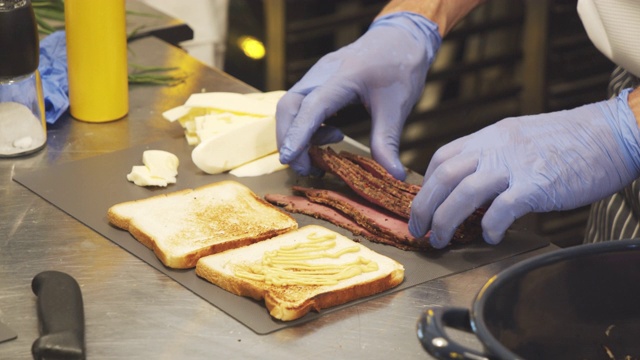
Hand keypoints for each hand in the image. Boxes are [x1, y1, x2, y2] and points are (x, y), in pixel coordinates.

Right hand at [276, 12, 440, 179]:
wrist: (400, 37)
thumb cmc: (399, 67)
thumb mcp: (397, 107)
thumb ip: (388, 142)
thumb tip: (394, 175)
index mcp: (343, 77)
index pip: (312, 106)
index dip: (298, 134)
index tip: (288, 158)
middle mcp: (321, 74)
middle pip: (288, 106)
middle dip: (289, 139)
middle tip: (307, 168)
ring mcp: (316, 76)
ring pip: (290, 107)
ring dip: (297, 136)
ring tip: (322, 155)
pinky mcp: (316, 82)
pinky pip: (300, 106)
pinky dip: (306, 127)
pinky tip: (331, 134)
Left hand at [409, 88, 639, 247]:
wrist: (612, 132)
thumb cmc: (568, 140)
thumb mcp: (519, 139)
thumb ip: (493, 158)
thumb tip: (473, 188)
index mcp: (489, 137)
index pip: (443, 158)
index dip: (426, 185)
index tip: (423, 205)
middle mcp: (495, 148)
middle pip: (444, 176)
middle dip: (423, 206)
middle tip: (419, 230)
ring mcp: (515, 165)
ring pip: (464, 192)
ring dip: (446, 220)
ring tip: (440, 240)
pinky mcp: (538, 184)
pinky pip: (503, 208)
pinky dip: (490, 226)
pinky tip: (489, 238)